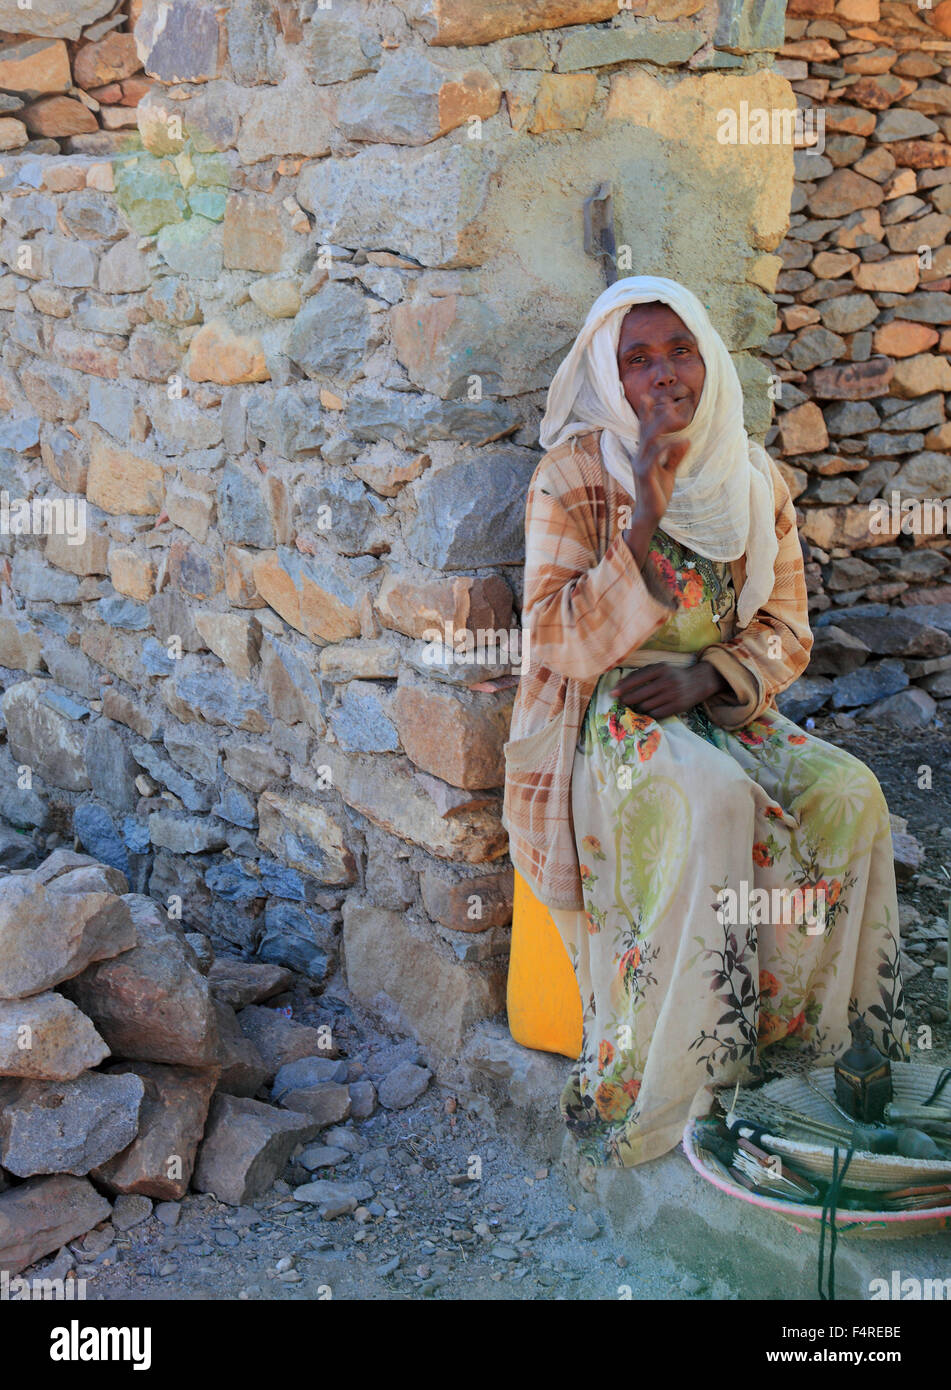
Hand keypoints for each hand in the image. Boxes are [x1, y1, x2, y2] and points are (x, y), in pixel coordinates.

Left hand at [607, 661, 728, 719]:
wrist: (698, 682)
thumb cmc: (673, 675)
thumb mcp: (659, 669)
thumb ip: (640, 674)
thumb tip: (619, 685)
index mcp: (661, 669)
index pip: (637, 678)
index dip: (623, 687)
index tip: (612, 693)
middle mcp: (667, 681)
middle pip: (639, 695)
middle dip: (627, 699)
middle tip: (622, 702)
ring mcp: (673, 695)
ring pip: (646, 706)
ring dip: (639, 706)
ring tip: (639, 704)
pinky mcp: (677, 706)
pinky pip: (656, 713)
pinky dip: (650, 713)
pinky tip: (650, 709)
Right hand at [629, 399, 689, 528]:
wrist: (649, 515)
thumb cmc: (657, 493)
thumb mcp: (669, 471)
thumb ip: (675, 457)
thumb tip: (685, 441)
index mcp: (644, 454)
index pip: (644, 430)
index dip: (646, 414)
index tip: (649, 397)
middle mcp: (640, 456)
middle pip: (645, 429)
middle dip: (655, 414)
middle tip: (669, 402)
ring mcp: (641, 465)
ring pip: (649, 439)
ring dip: (662, 426)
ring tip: (677, 418)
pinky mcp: (645, 475)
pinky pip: (654, 457)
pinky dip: (668, 447)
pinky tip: (683, 442)